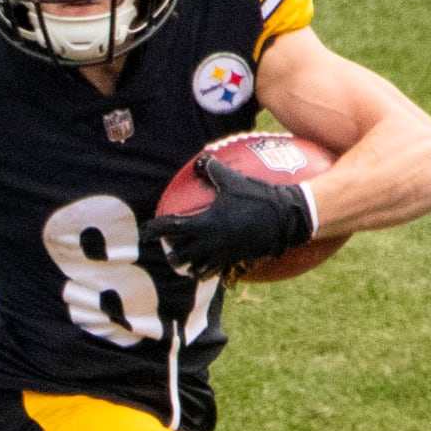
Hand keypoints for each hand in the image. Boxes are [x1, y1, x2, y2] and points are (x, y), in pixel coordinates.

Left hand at [141, 154, 313, 278]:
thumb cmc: (256, 197)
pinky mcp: (236, 260)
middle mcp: (210, 243)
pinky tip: (207, 265)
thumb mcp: (232, 180)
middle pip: (179, 256)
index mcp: (205, 223)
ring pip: (197, 268)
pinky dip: (207, 269)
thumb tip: (201, 159)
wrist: (284, 218)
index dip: (155, 229)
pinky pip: (216, 270)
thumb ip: (213, 170)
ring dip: (187, 264)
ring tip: (183, 259)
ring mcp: (223, 255)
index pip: (171, 228)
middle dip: (170, 253)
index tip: (146, 231)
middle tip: (166, 245)